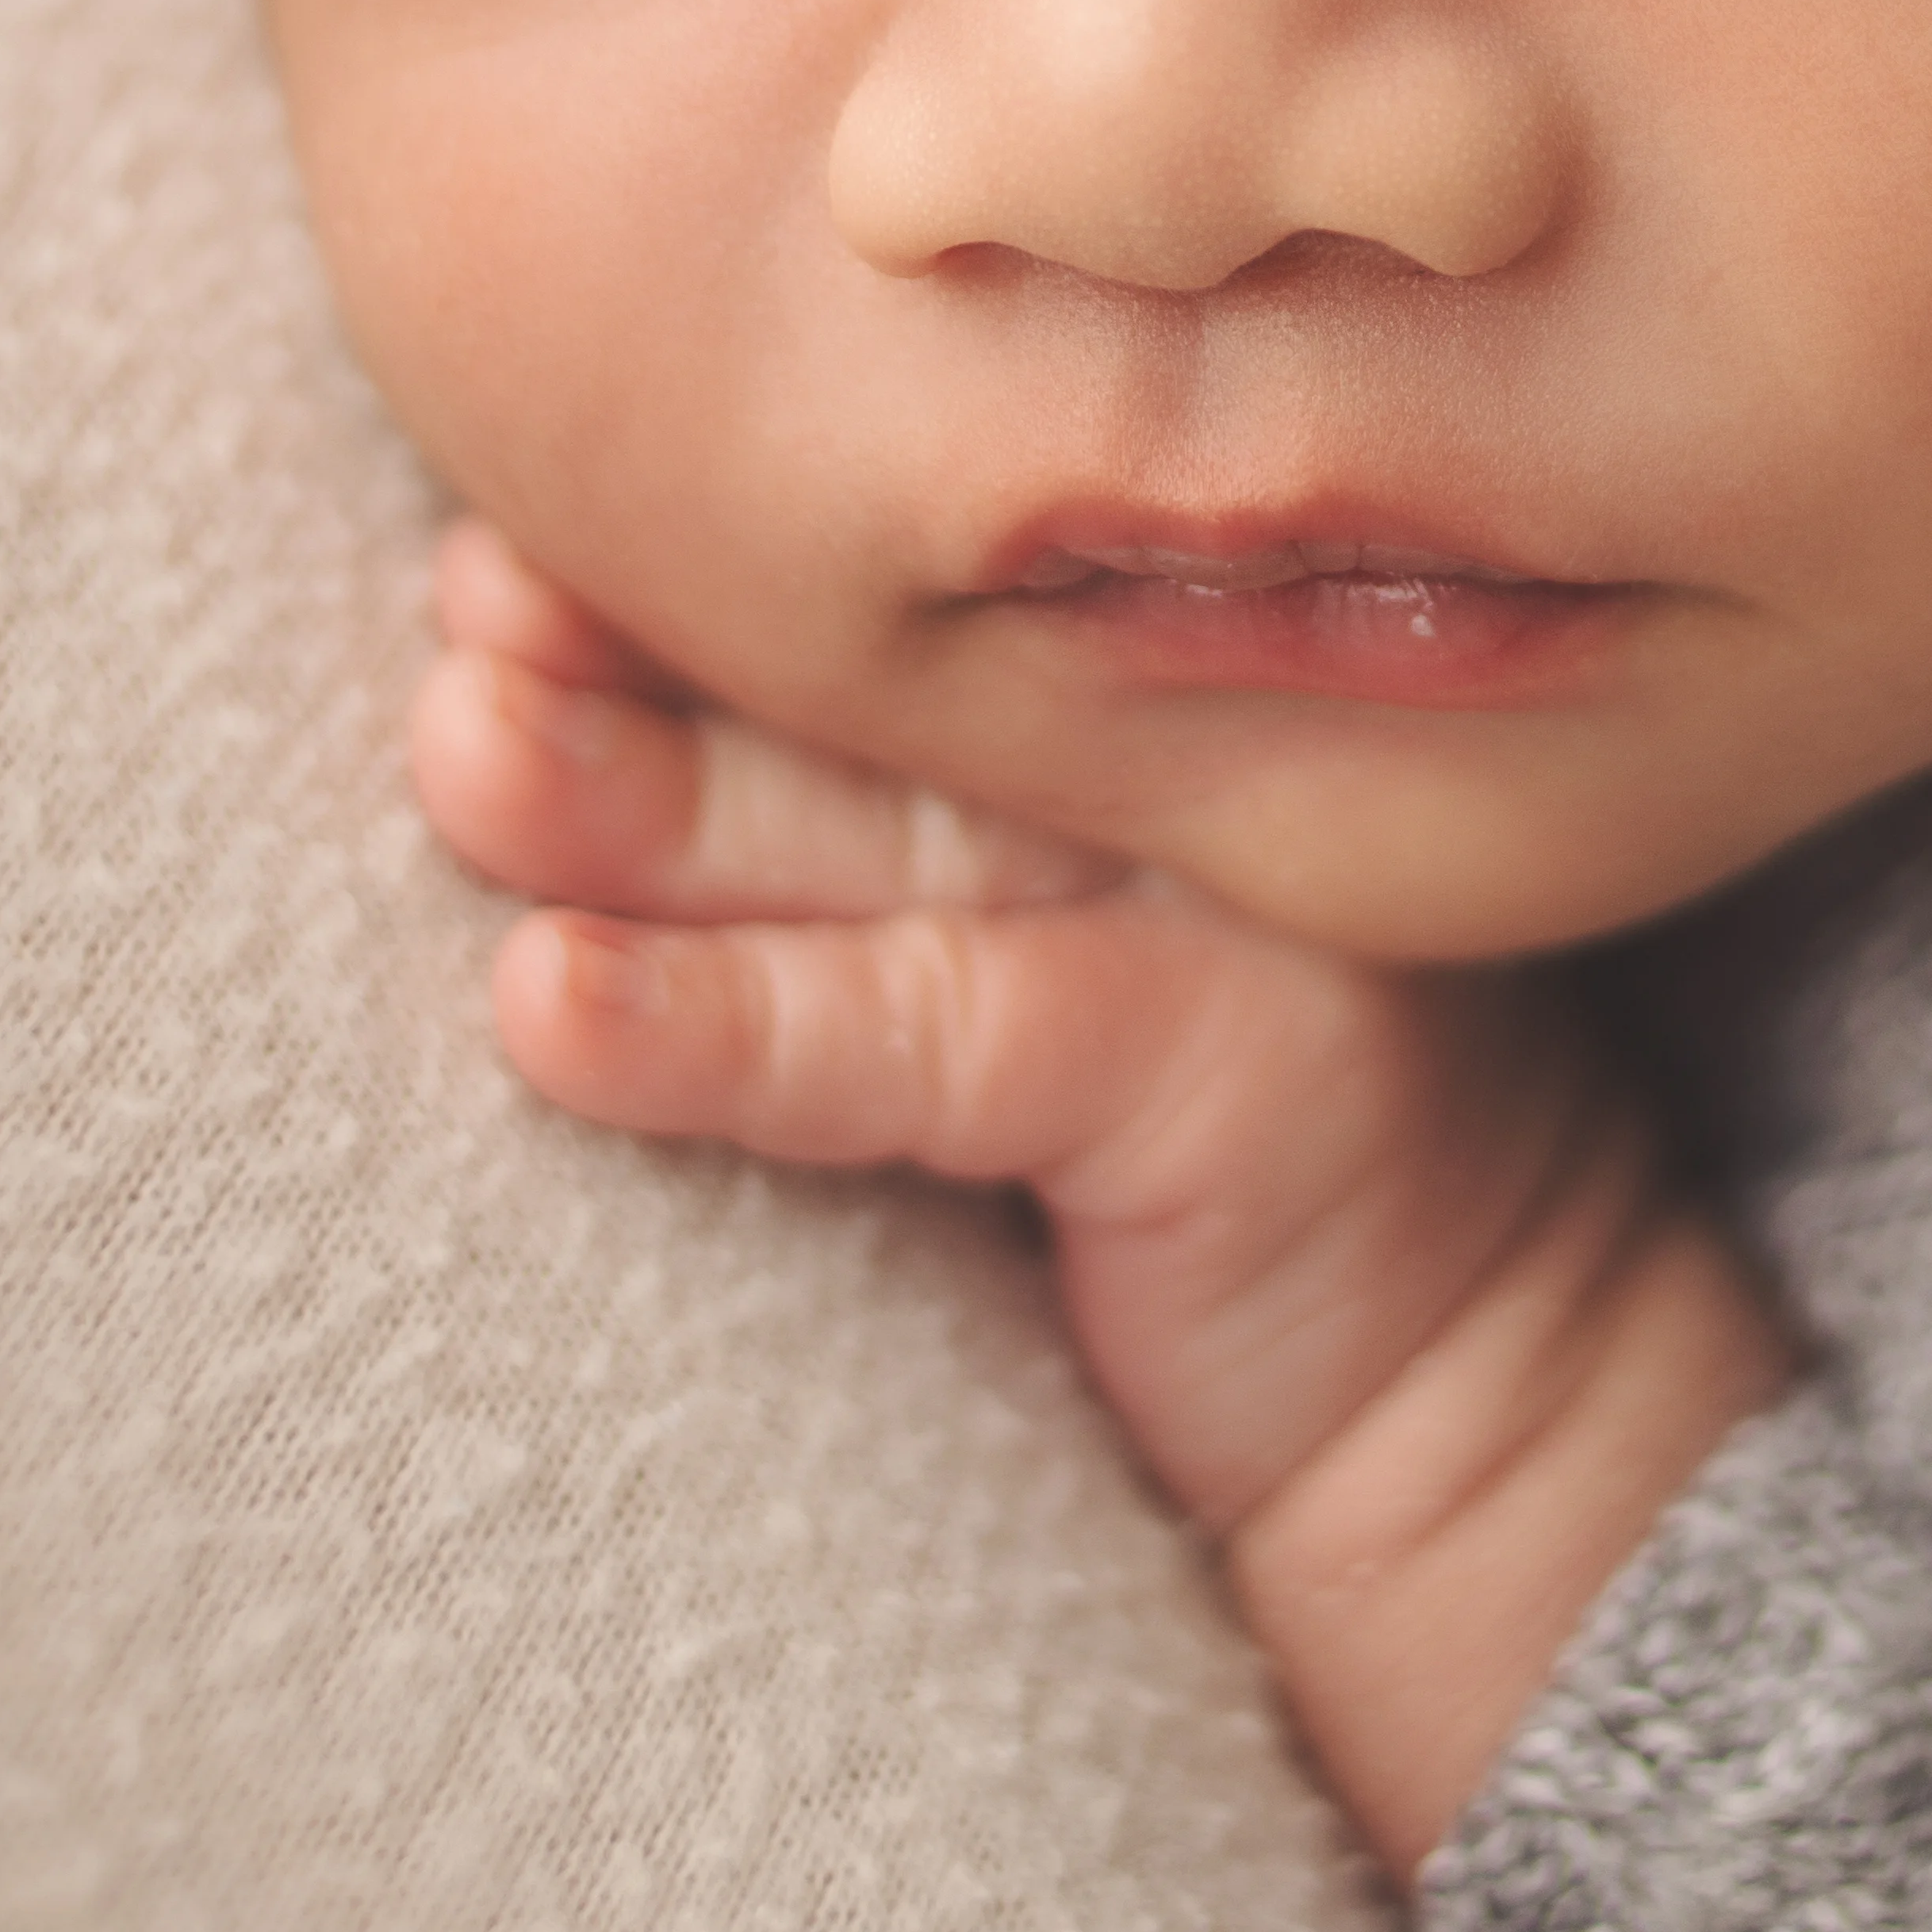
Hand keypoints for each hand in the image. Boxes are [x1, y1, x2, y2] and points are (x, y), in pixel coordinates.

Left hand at [410, 521, 1791, 1872]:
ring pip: (875, 831)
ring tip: (459, 755)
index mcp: (1114, 689)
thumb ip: (835, 834)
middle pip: (856, 680)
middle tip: (460, 609)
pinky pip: (934, 1031)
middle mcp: (1174, 742)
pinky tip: (553, 1012)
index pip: (868, 596)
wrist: (1472, 1397)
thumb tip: (506, 696)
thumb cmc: (1176, 1164)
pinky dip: (726, 1027)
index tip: (479, 534)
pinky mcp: (1232, 1058)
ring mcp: (1216, 890)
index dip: (669, 567)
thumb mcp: (996, 960)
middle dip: (634, 647)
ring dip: (645, 800)